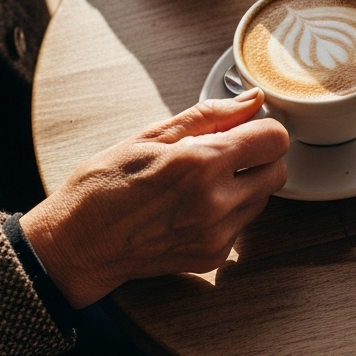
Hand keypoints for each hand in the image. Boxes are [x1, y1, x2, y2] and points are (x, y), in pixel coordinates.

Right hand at [20, 89, 289, 307]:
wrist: (77, 244)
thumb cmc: (105, 185)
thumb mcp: (150, 136)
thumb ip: (210, 115)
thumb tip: (252, 99)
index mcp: (202, 164)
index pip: (275, 139)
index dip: (262, 128)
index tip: (245, 129)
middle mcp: (216, 202)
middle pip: (278, 171)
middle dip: (259, 158)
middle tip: (225, 154)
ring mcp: (217, 234)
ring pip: (263, 199)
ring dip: (245, 186)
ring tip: (203, 182)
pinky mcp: (213, 256)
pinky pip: (242, 226)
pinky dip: (228, 213)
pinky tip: (193, 208)